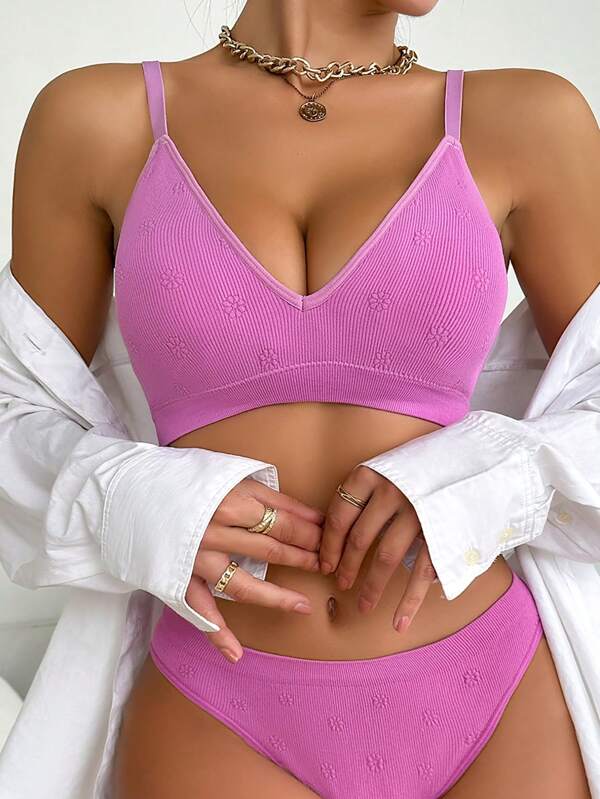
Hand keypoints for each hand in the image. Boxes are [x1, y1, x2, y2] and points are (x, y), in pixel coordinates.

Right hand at [184, 476, 324, 662]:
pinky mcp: (177, 578)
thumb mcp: (230, 474)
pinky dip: (216, 634)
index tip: (329, 539)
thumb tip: (310, 516)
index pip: (282, 521)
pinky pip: (199, 611)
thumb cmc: (185, 478)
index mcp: (230, 502)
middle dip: (303, 558)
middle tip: (326, 566)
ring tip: (303, 606)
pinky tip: (236, 653)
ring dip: (276, 597)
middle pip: (270, 550)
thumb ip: (268, 495)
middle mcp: (214, 533)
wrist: (130, 489)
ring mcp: (195, 560)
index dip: (310, 532)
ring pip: (244, 585)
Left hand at [318, 465, 438, 632]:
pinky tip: (399, 621)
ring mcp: (418, 512)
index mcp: (372, 474)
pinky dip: (409, 601)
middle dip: (347, 567)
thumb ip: (367, 493)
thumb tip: (341, 533)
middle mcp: (391, 491)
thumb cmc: (425, 466)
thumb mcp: (389, 467)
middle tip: (341, 584)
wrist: (478, 459)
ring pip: (386, 558)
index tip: (324, 564)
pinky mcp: (442, 531)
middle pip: (360, 539)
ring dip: (372, 587)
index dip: (329, 544)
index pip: (339, 516)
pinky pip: (421, 572)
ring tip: (364, 606)